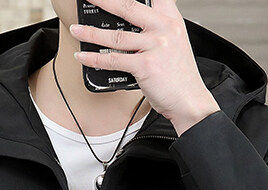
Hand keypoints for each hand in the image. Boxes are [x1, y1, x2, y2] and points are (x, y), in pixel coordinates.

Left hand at [69, 0, 220, 135]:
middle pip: (128, 6)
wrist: (190, 102)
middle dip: (103, 0)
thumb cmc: (181, 78)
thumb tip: (132, 26)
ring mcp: (155, 46)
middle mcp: (164, 29)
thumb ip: (157, 30)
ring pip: (115, 35)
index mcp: (171, 20)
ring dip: (91, 32)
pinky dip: (94, 58)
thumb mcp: (175, 44)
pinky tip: (84, 56)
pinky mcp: (145, 66)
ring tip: (77, 29)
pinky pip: (113, 60)